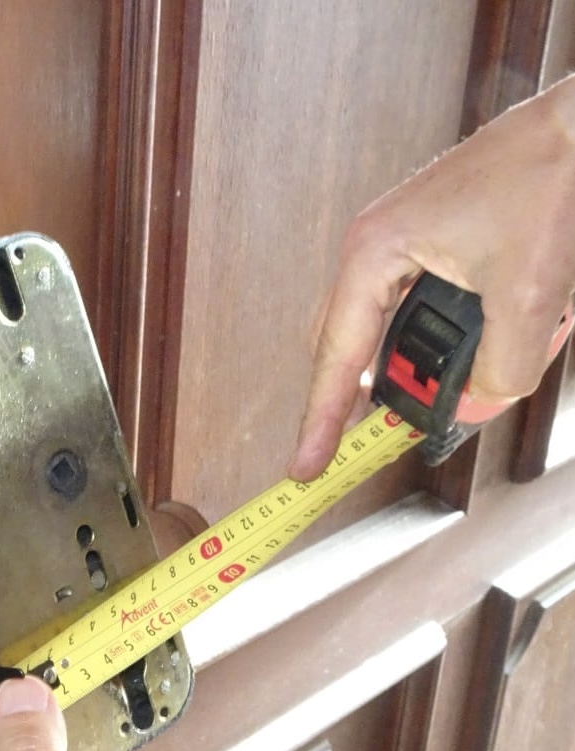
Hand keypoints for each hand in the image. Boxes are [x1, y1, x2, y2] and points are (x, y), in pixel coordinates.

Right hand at [290, 74, 574, 479]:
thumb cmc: (547, 182)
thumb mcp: (526, 297)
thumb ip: (499, 369)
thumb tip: (479, 402)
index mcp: (374, 252)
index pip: (336, 357)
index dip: (320, 420)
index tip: (305, 465)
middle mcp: (377, 248)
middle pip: (347, 346)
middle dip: (366, 396)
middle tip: (379, 438)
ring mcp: (403, 245)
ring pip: (386, 331)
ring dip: (417, 364)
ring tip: (457, 383)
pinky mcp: (433, 245)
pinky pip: (418, 311)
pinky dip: (443, 339)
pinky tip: (483, 342)